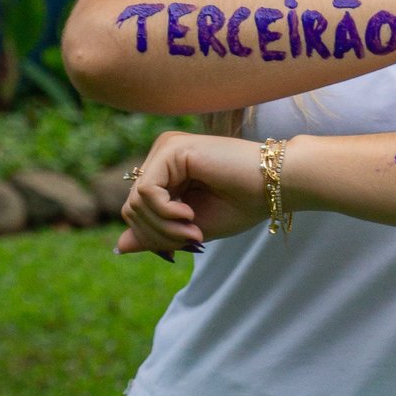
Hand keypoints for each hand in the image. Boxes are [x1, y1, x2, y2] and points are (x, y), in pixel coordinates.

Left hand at [117, 130, 266, 256]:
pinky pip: (147, 191)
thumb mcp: (191, 229)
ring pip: (135, 202)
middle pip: (131, 208)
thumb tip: (119, 245)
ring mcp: (166, 149)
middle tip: (192, 241)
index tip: (188, 246)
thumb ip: (156, 234)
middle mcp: (162, 156)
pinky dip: (165, 213)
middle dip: (158, 235)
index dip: (155, 237)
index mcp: (167, 171)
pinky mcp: (172, 149)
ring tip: (193, 231)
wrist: (276, 186)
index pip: (136, 210)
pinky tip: (189, 216)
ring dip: (164, 228)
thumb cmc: (243, 204)